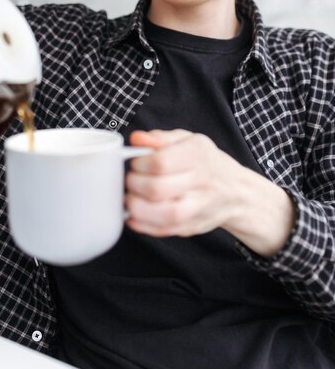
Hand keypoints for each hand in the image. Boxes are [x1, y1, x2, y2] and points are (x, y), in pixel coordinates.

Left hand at [125, 129, 295, 257]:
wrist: (237, 192)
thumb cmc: (207, 163)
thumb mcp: (188, 140)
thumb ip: (160, 138)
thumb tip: (136, 139)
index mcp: (198, 156)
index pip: (160, 162)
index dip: (140, 163)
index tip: (136, 162)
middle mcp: (201, 183)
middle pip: (158, 189)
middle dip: (134, 184)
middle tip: (131, 179)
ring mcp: (198, 208)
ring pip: (163, 214)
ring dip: (136, 206)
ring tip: (130, 197)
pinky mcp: (191, 227)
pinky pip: (163, 230)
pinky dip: (142, 224)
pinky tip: (135, 213)